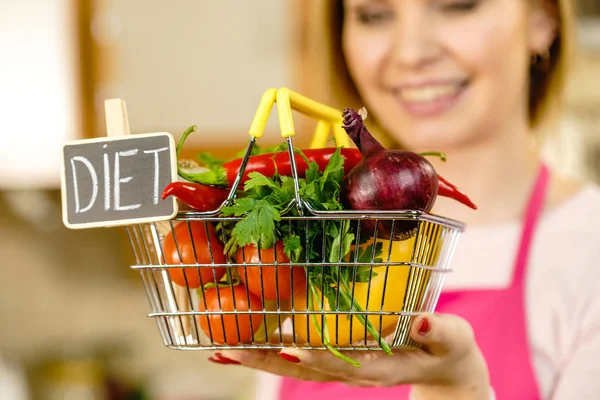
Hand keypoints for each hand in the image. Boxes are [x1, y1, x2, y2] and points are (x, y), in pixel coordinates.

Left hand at [210, 313, 490, 398]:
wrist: (445, 366)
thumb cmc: (450, 347)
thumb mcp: (453, 336)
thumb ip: (437, 330)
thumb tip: (421, 320)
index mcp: (381, 367)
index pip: (343, 364)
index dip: (315, 357)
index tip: (285, 349)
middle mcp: (355, 371)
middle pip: (304, 369)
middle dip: (263, 361)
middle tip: (225, 352)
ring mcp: (344, 367)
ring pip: (296, 364)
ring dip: (257, 358)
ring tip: (220, 351)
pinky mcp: (340, 358)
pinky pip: (302, 355)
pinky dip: (272, 350)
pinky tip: (249, 340)